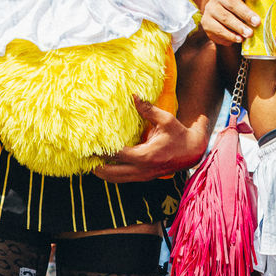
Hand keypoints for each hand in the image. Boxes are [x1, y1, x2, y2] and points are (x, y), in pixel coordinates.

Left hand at [93, 96, 208, 182]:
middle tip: (82, 158)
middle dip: (96, 167)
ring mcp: (142, 176)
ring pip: (116, 180)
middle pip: (111, 173)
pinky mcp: (143, 178)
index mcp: (145, 156)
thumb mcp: (165, 119)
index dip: (101, 151)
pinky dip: (112, 175)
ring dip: (102, 173)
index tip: (88, 145)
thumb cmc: (179, 134)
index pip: (117, 155)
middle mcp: (142, 170)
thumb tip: (134, 96)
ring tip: (88, 165)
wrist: (192, 153)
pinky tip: (103, 168)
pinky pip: (123, 179)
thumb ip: (148, 109)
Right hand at [202, 0, 259, 45]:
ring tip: (249, 34)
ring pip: (225, 17)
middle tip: (257, 22)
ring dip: (238, 26)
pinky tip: (239, 39)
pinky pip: (218, 29)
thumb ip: (266, 8)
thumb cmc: (241, 12)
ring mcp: (210, 8)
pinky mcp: (206, 22)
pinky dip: (229, 35)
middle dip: (245, 13)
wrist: (222, 24)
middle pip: (231, 3)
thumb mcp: (250, 6)